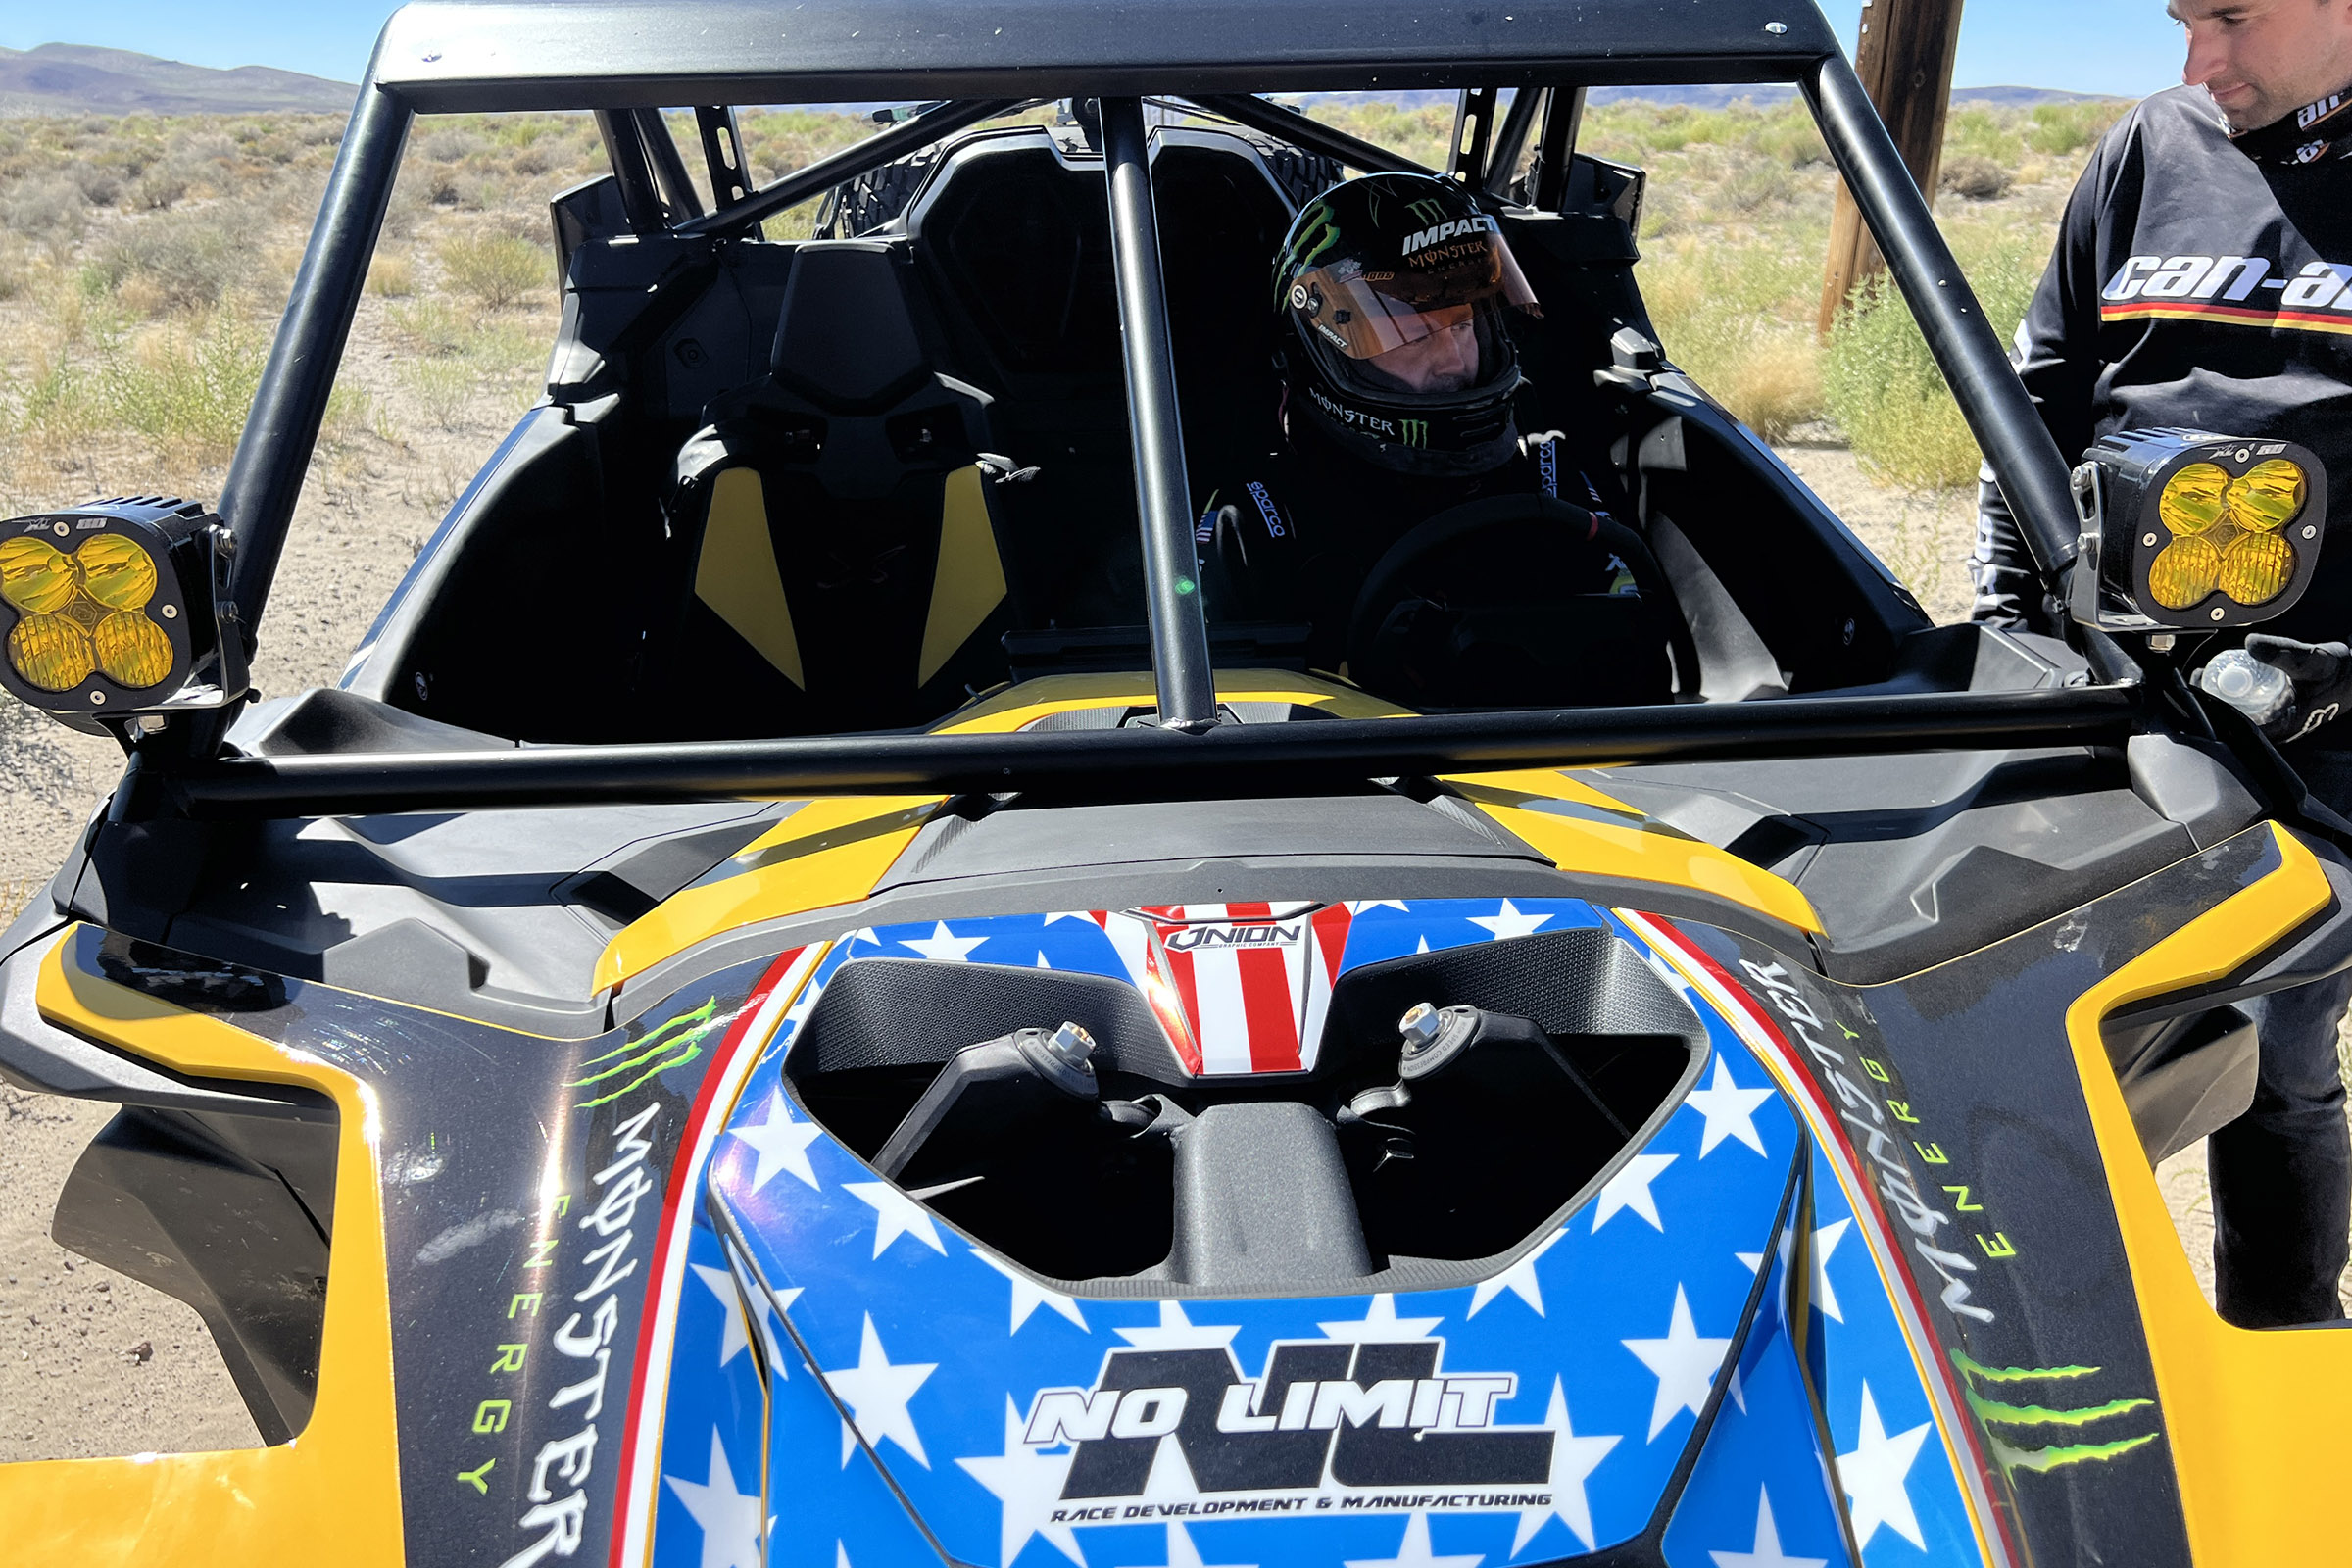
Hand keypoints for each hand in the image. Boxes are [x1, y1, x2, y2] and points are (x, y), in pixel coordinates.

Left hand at [2203, 635, 2351, 740]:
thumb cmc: (2338, 672)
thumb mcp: (2310, 659)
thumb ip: (2282, 652)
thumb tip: (2251, 644)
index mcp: (2281, 725)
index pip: (2234, 727)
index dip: (2211, 711)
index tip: (2197, 691)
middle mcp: (2275, 729)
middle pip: (2231, 722)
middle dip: (2210, 703)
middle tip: (2198, 681)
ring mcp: (2274, 723)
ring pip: (2238, 715)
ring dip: (2221, 698)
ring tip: (2207, 679)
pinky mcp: (2275, 714)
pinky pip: (2247, 708)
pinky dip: (2234, 695)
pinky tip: (2227, 680)